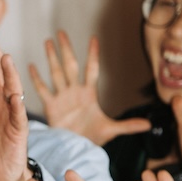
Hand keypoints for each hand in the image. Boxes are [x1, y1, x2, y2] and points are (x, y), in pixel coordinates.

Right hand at [28, 32, 151, 146]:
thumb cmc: (93, 138)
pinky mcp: (51, 106)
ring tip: (48, 42)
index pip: (91, 69)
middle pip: (70, 65)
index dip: (92, 55)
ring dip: (52, 58)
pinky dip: (37, 79)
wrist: (76, 149)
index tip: (93, 39)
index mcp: (89, 94)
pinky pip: (42, 90)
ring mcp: (62, 97)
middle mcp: (74, 91)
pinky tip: (31, 66)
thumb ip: (128, 125)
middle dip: (66, 49)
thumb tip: (150, 125)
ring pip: (56, 73)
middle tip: (61, 32)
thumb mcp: (111, 130)